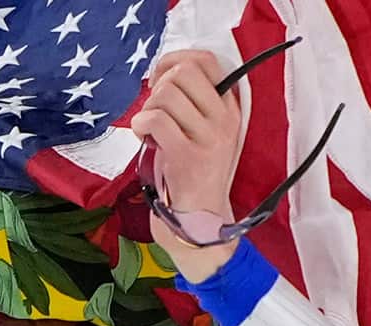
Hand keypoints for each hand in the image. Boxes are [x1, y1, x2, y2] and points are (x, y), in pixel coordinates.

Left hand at [130, 50, 242, 282]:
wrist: (200, 220)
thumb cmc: (193, 172)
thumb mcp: (203, 132)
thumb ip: (190, 102)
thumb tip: (161, 74)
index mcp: (230, 108)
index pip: (207, 60)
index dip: (175, 61)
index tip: (160, 81)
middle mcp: (225, 120)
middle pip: (183, 73)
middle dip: (158, 87)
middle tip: (153, 110)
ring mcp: (209, 138)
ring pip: (166, 95)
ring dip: (147, 109)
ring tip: (149, 130)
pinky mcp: (188, 156)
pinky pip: (156, 120)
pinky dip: (140, 125)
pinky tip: (143, 138)